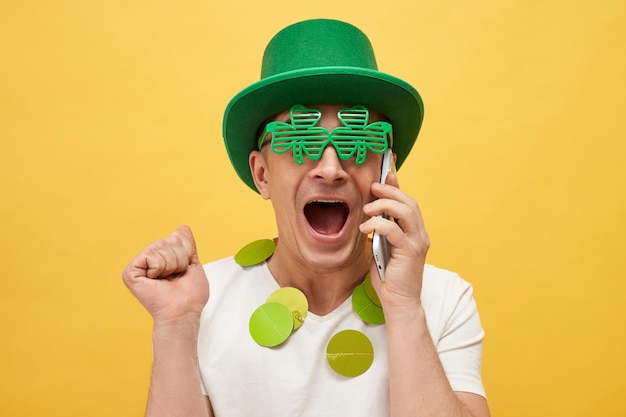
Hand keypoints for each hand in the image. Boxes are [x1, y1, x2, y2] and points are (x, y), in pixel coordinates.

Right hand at [122, 225, 208, 324]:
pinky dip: (159, 267)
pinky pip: (150, 255)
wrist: (184, 312)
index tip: (184, 269)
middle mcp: (149, 260)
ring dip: (171, 264)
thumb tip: (182, 228)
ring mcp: (138, 265)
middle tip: (176, 275)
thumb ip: (187, 246)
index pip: (177, 236)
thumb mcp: (193, 264)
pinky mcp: (130, 272)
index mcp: (162, 258)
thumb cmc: (190, 296)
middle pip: (168, 239)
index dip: (186, 251)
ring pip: (160, 246)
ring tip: (168, 278)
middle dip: (180, 258)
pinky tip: (157, 279)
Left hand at [359, 173, 429, 309]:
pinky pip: (394, 230)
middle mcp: (420, 235)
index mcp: (416, 233)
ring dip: (384, 205)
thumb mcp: (383, 248)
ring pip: (406, 212)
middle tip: (373, 187)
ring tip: (367, 209)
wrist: (399, 302)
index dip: (398, 188)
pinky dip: (378, 224)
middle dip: (390, 192)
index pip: (409, 203)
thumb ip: (383, 232)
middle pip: (409, 203)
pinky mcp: (410, 252)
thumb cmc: (389, 278)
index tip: (386, 175)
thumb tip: (372, 215)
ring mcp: (417, 243)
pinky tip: (366, 228)